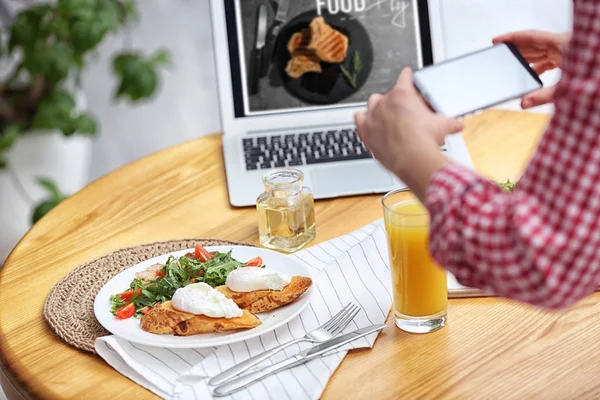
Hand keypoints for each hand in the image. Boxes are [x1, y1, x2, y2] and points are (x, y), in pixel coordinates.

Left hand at [354, 67, 462, 200]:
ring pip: (371, 103)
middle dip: (395, 100)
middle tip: (404, 111)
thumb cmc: (424, 141)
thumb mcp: (442, 126)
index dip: (407, 75)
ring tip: (386, 116)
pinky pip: (358, 118)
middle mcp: (385, 102)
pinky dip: (362, 119)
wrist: (412, 159)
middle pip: (387, 94)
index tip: (407, 75)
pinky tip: (368, 122)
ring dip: (377, 107)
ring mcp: (373, 115)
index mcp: (403, 94)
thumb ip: (450, 123)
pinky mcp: (365, 130)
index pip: (404, 77)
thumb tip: (457, 125)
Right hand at [492, 30, 570, 108]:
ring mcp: (569, 51)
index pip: (530, 37)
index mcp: (561, 44)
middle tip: (500, 55)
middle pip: (534, 44)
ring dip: (527, 59)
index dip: (511, 38)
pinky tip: (534, 74)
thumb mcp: (568, 88)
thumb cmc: (594, 74)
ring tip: (513, 66)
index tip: (496, 40)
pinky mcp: (573, 58)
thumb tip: (524, 103)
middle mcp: (564, 45)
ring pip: (542, 51)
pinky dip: (540, 66)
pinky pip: (551, 59)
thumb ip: (544, 96)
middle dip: (516, 50)